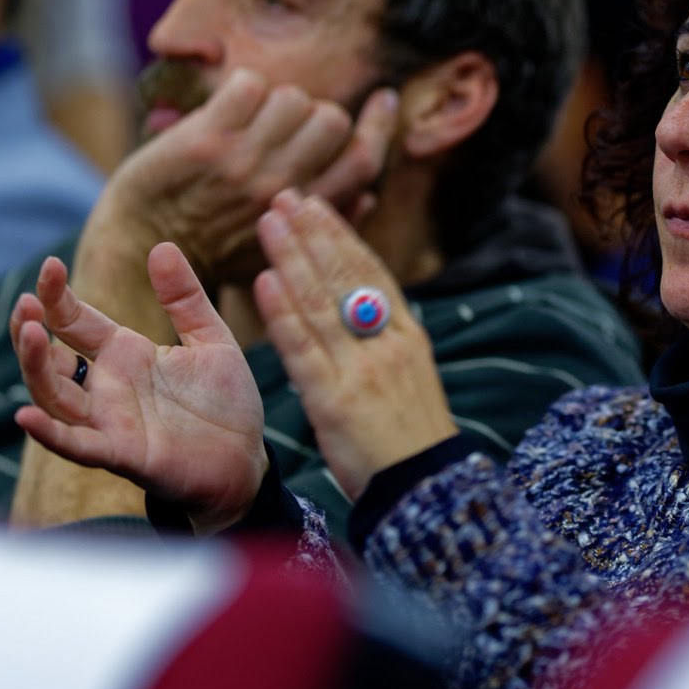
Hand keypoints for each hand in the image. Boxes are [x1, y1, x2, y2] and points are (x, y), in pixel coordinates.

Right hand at [11, 243, 267, 533]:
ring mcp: (110, 422)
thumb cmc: (225, 404)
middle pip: (49, 360)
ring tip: (30, 333)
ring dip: (35, 367)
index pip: (76, 321)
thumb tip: (161, 245)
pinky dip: (51, 435)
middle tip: (25, 302)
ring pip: (54, 397)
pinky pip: (78, 445)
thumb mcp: (212, 339)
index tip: (51, 266)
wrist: (247, 460)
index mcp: (125, 355)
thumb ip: (186, 298)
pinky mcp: (124, 454)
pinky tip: (25, 417)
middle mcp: (108, 388)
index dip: (57, 296)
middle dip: (31, 330)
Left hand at [91, 69, 397, 283]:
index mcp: (302, 216)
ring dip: (274, 100)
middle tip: (284, 127)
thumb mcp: (278, 248)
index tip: (384, 99)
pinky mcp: (204, 141)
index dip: (381, 125)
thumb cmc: (212, 247)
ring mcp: (242, 164)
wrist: (140, 247)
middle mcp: (278, 190)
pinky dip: (240, 89)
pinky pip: (248, 85)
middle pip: (332, 120)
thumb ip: (326, 223)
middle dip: (312, 114)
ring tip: (250, 120)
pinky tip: (225, 110)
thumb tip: (370, 196)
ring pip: (292, 97)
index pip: (364, 161)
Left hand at [253, 191, 458, 500]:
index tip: (316, 205)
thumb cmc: (412, 440)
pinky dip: (283, 314)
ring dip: (292, 258)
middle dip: (312, 234)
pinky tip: (265, 282)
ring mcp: (361, 370)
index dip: (340, 236)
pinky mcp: (335, 400)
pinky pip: (304, 350)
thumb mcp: (409, 379)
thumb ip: (384, 341)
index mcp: (407, 337)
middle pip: (344, 278)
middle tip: (285, 197)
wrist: (423, 491)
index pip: (370, 273)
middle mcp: (386, 345)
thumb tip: (358, 307)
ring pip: (320, 303)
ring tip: (269, 222)